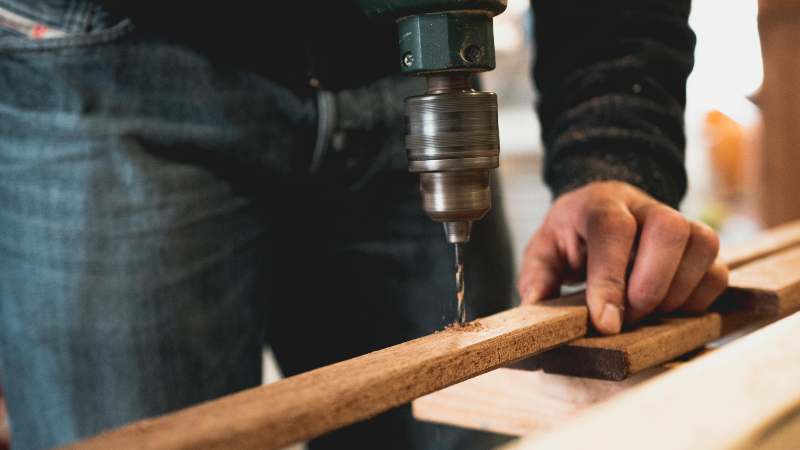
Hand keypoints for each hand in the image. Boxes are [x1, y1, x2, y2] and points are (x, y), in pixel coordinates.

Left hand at [518, 181, 727, 334]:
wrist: (603, 210)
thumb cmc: (573, 236)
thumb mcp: (544, 250)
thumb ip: (537, 276)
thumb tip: (537, 305)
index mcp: (601, 203)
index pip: (612, 230)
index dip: (611, 279)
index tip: (606, 323)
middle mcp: (646, 206)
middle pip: (669, 229)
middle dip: (651, 285)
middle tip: (628, 317)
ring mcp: (680, 222)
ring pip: (703, 245)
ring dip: (676, 293)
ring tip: (645, 313)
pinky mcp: (701, 247)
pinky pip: (718, 271)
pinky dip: (697, 299)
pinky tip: (668, 309)